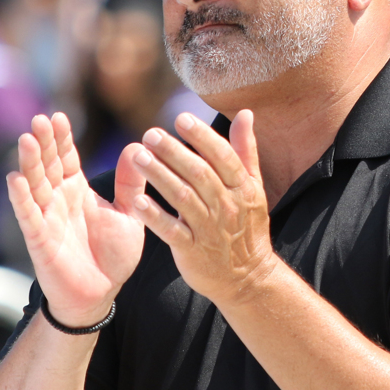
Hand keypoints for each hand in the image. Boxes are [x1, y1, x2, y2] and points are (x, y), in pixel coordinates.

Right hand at [6, 113, 144, 327]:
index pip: (67, 158)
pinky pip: (28, 216)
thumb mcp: (129, 213)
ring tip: (27, 139)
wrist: (101, 294)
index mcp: (78, 190)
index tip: (58, 115)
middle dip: (44, 143)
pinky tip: (14, 179)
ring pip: (35, 186)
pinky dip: (21, 198)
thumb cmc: (112, 254)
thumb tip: (137, 145)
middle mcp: (58, 200)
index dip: (62, 138)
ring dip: (30, 163)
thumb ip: (131, 183)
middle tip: (39, 119)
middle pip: (47, 165)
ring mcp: (46, 218)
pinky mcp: (39, 240)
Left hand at [123, 110, 276, 304]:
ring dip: (159, 176)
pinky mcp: (192, 251)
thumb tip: (245, 113)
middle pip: (199, 174)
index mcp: (242, 188)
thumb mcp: (253, 187)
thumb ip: (245, 150)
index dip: (202, 137)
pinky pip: (171, 231)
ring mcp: (210, 229)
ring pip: (182, 197)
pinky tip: (136, 200)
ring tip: (138, 157)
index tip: (181, 119)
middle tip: (150, 134)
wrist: (248, 277)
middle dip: (174, 152)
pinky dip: (154, 216)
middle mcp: (227, 206)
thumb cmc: (247, 226)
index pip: (222, 156)